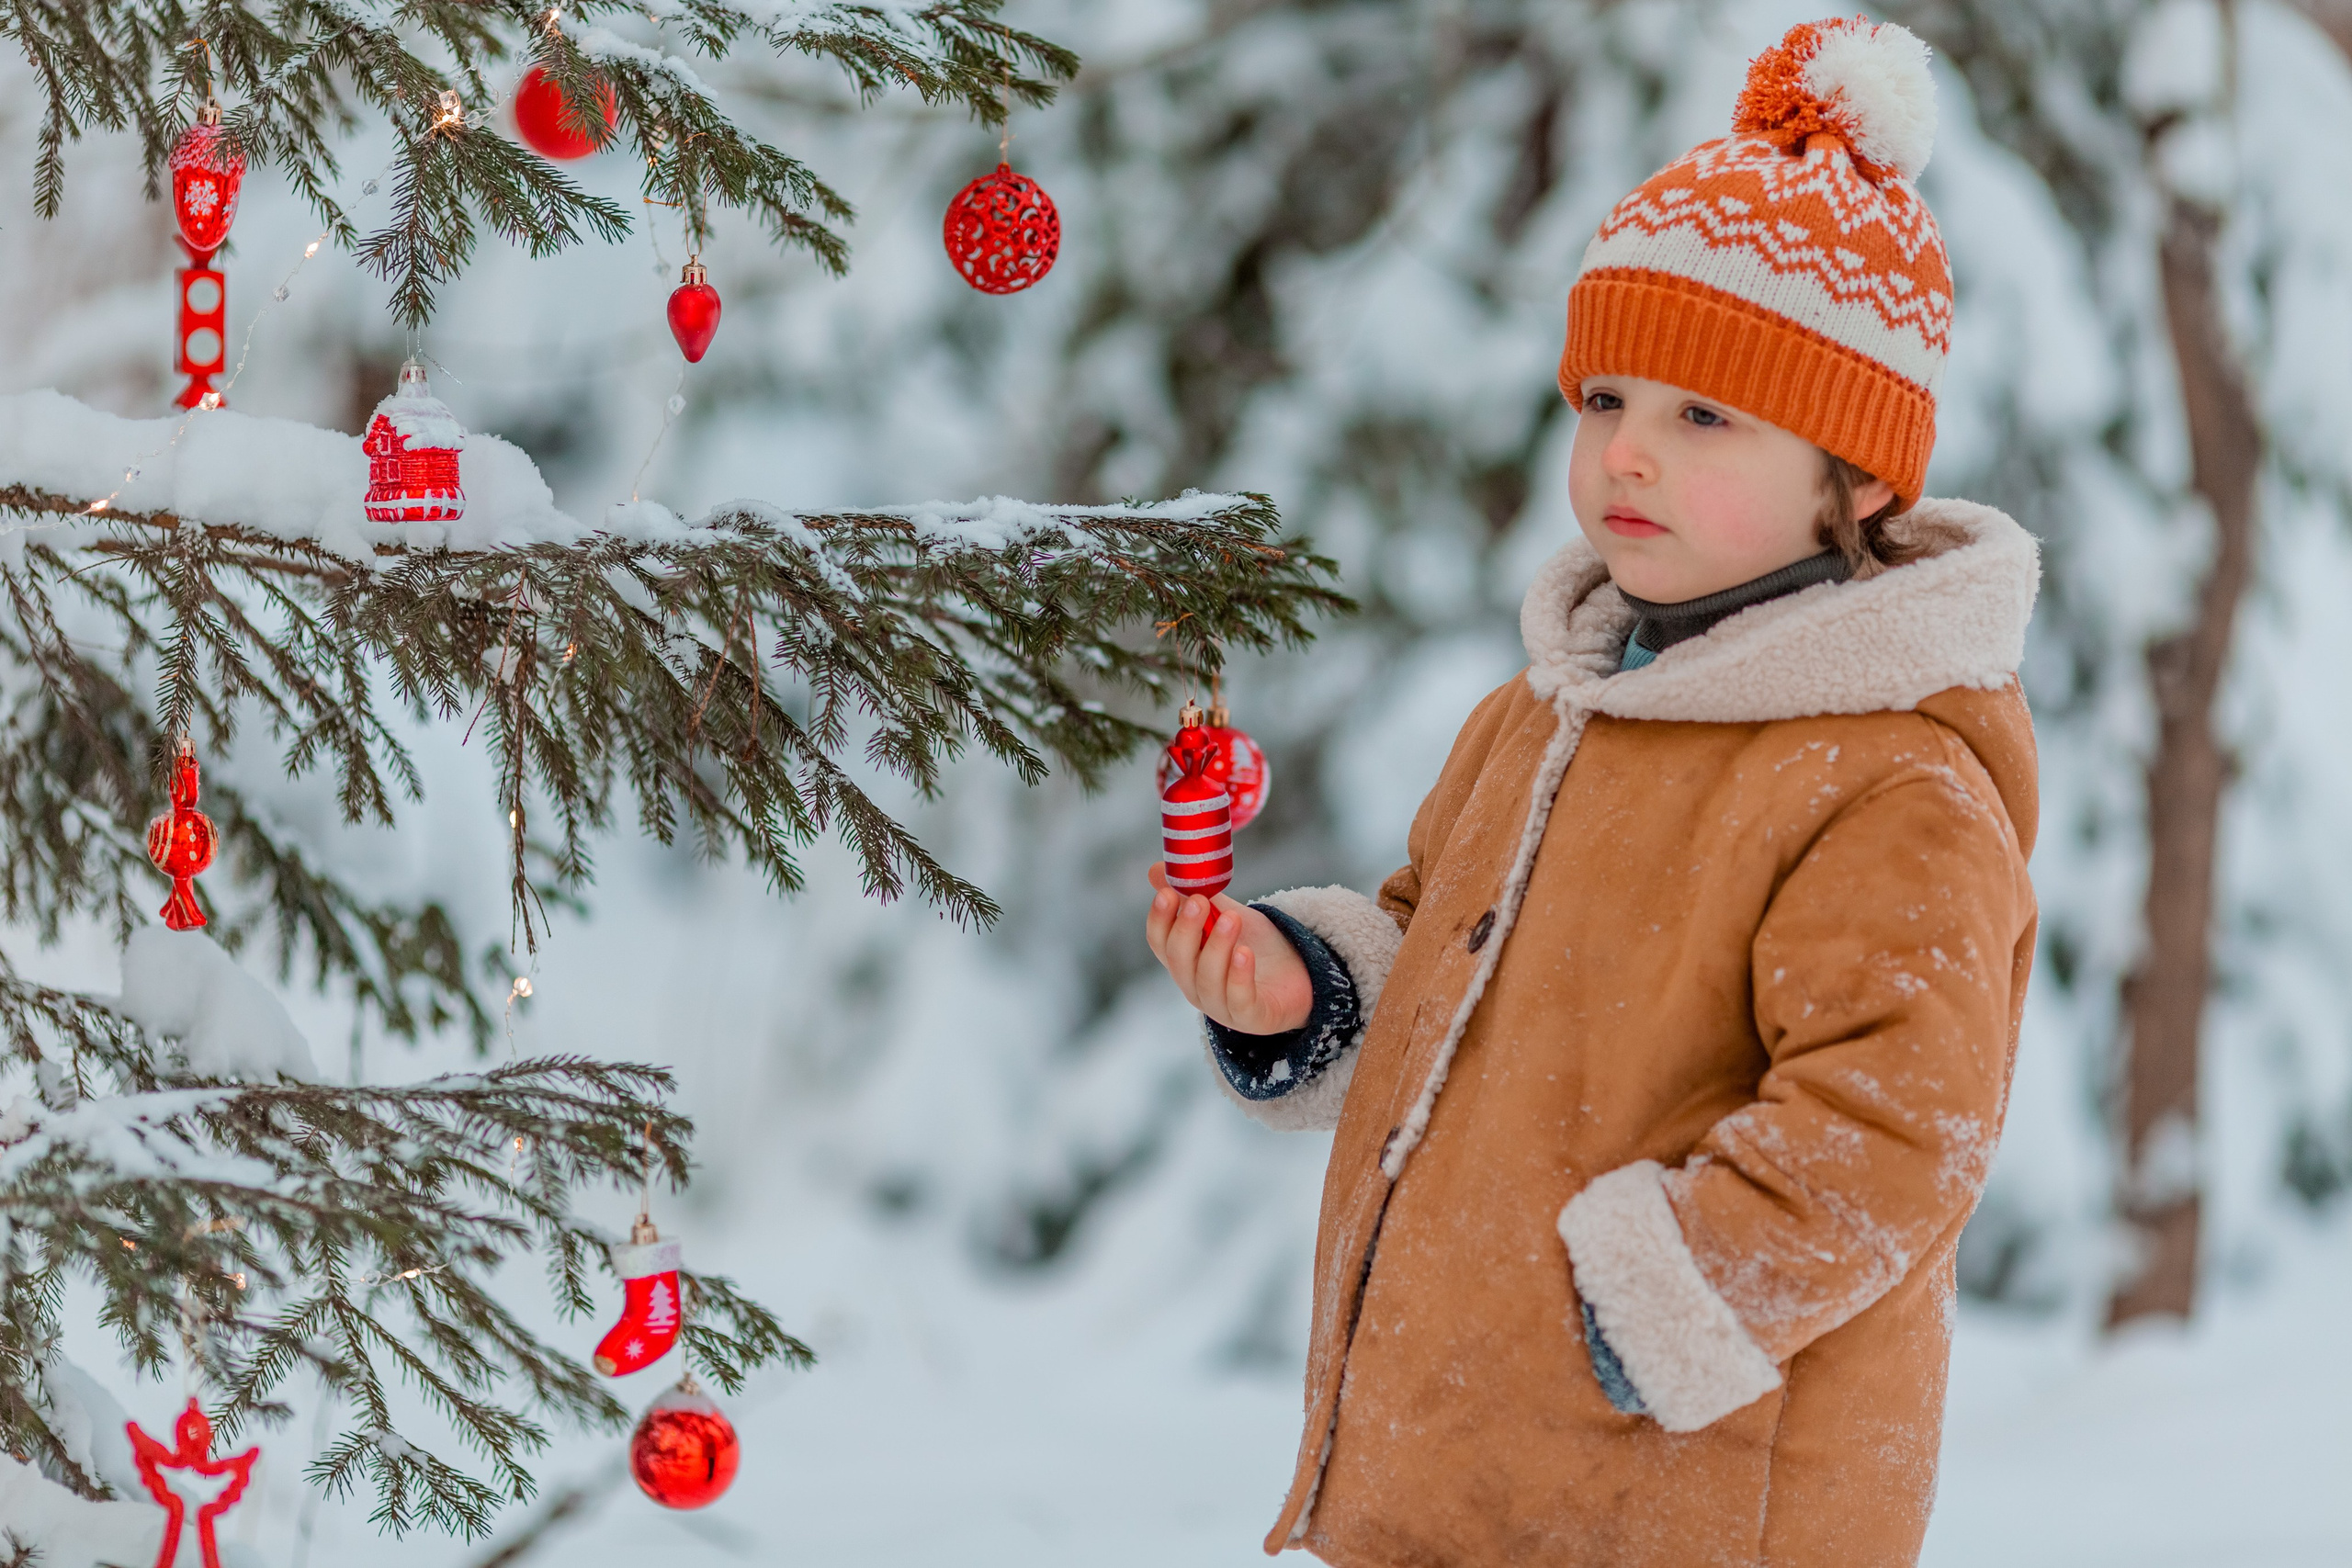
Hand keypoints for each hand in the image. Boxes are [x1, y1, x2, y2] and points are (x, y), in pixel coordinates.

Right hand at [1145, 863, 1314, 1034]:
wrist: (1298, 978)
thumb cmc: (1254, 947)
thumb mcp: (1224, 915)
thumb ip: (1195, 895)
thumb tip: (1158, 869)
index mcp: (1185, 962)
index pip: (1159, 943)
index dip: (1159, 919)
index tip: (1168, 892)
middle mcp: (1195, 986)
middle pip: (1179, 961)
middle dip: (1186, 930)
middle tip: (1199, 901)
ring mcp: (1221, 1006)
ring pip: (1208, 980)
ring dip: (1216, 947)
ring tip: (1232, 918)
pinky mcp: (1251, 1017)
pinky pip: (1239, 999)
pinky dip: (1239, 976)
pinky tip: (1245, 953)